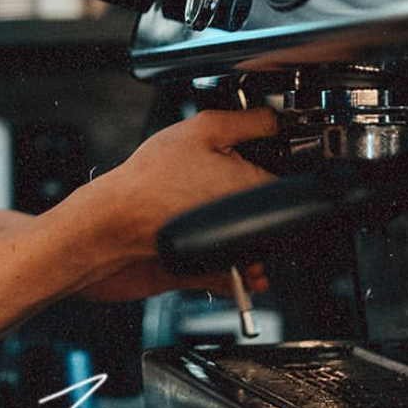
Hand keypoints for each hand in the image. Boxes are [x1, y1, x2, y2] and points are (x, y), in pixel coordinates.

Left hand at [75, 107, 278, 303]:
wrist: (103, 240)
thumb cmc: (146, 197)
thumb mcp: (229, 180)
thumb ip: (265, 185)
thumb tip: (283, 194)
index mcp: (205, 138)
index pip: (257, 127)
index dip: (283, 138)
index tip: (304, 153)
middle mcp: (194, 172)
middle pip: (249, 189)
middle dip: (267, 214)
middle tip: (280, 227)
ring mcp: (185, 212)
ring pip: (233, 232)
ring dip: (255, 252)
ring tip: (262, 264)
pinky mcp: (179, 250)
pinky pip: (217, 265)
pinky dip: (235, 276)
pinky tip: (247, 279)